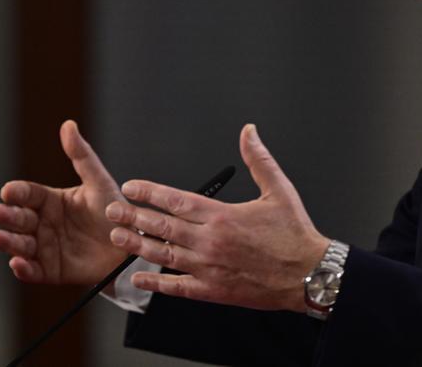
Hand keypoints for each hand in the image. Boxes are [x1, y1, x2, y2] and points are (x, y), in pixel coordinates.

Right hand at [0, 120, 127, 284]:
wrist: (130, 247)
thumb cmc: (114, 212)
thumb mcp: (99, 182)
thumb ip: (82, 156)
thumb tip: (68, 124)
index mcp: (49, 200)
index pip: (28, 194)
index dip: (17, 193)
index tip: (8, 191)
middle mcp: (42, 223)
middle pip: (18, 218)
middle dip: (7, 216)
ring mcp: (45, 247)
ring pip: (20, 244)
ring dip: (8, 241)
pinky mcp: (51, 270)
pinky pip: (33, 271)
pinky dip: (23, 269)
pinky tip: (17, 263)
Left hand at [104, 124, 329, 312]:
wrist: (309, 276)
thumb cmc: (295, 234)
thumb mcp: (279, 190)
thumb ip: (259, 160)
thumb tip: (249, 131)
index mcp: (222, 215)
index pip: (175, 200)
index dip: (149, 192)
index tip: (130, 187)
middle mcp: (210, 240)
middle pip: (162, 226)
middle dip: (133, 216)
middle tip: (111, 210)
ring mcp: (209, 267)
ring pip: (164, 254)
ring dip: (137, 245)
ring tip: (117, 237)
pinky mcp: (213, 290)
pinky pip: (177, 286)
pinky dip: (155, 283)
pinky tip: (138, 277)